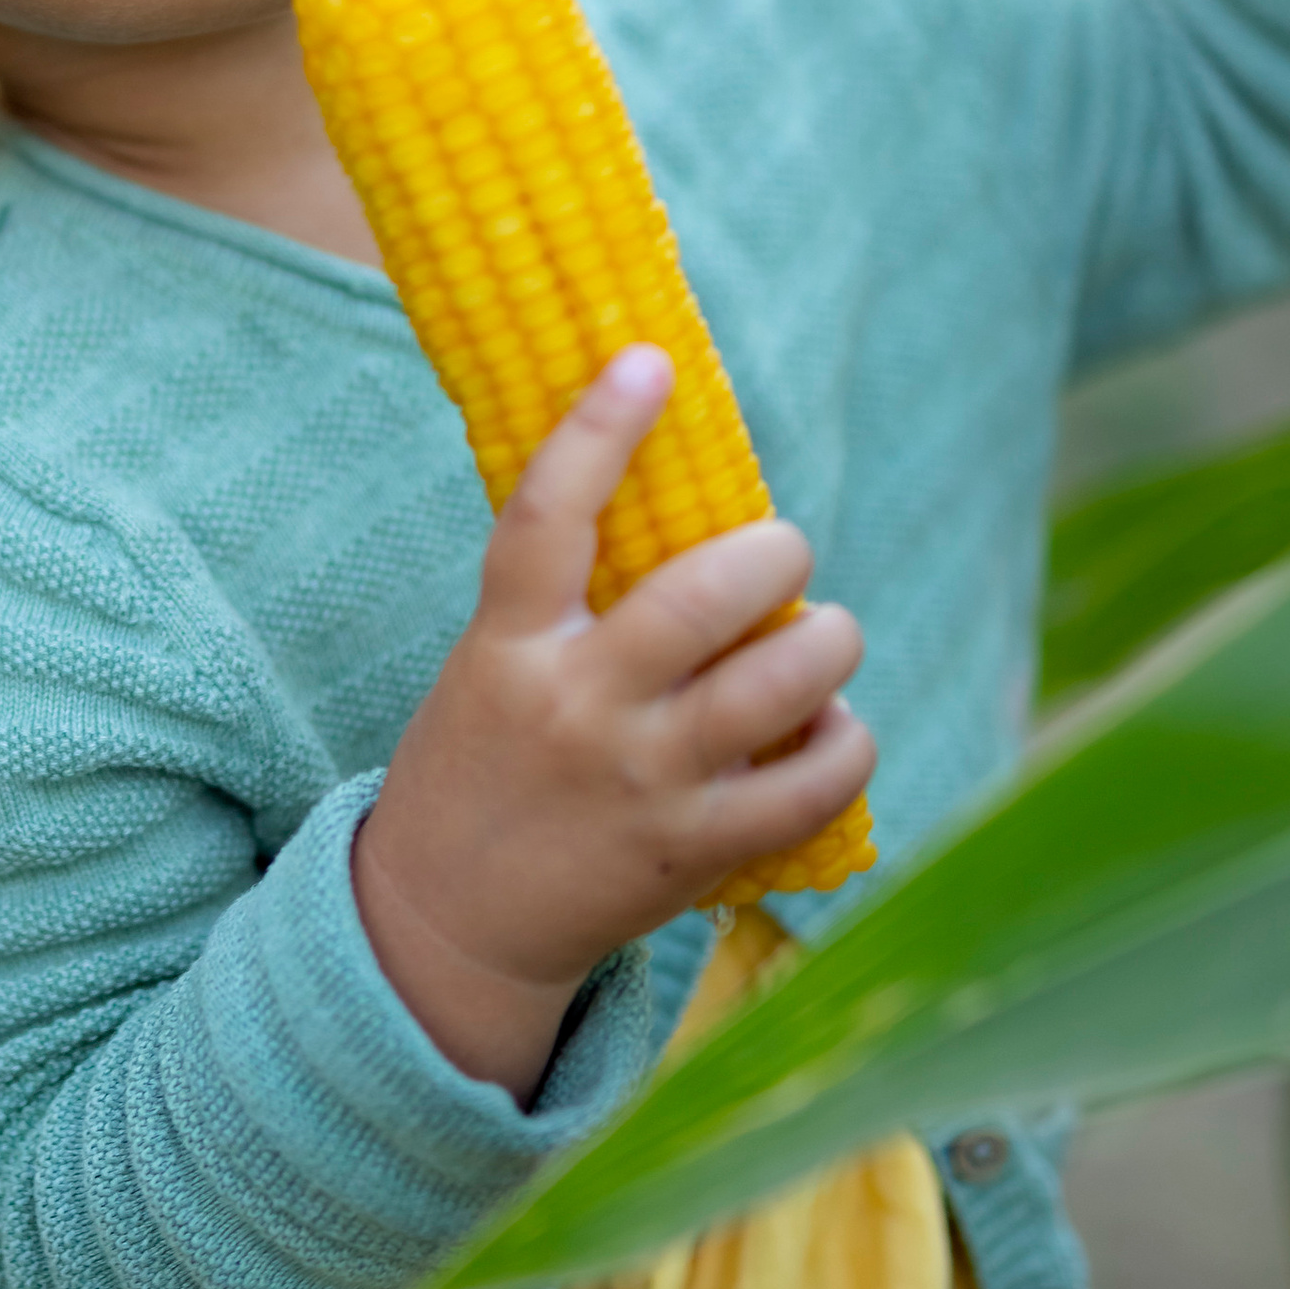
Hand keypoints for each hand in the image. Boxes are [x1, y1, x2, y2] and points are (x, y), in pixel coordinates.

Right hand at [352, 347, 874, 1098]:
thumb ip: (563, 604)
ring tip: (827, 636)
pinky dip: (845, 743)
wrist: (444, 926)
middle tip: (783, 554)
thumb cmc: (478, 771)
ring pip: (781, 682)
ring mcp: (642, 781)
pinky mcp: (696, 850)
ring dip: (830, 641)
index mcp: (509, 648)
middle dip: (775, 554)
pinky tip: (831, 730)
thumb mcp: (489, 670)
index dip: (600, 428)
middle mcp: (578, 708)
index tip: (648, 362)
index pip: (547, 517)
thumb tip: (675, 504)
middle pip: (704, 595)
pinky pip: (813, 783)